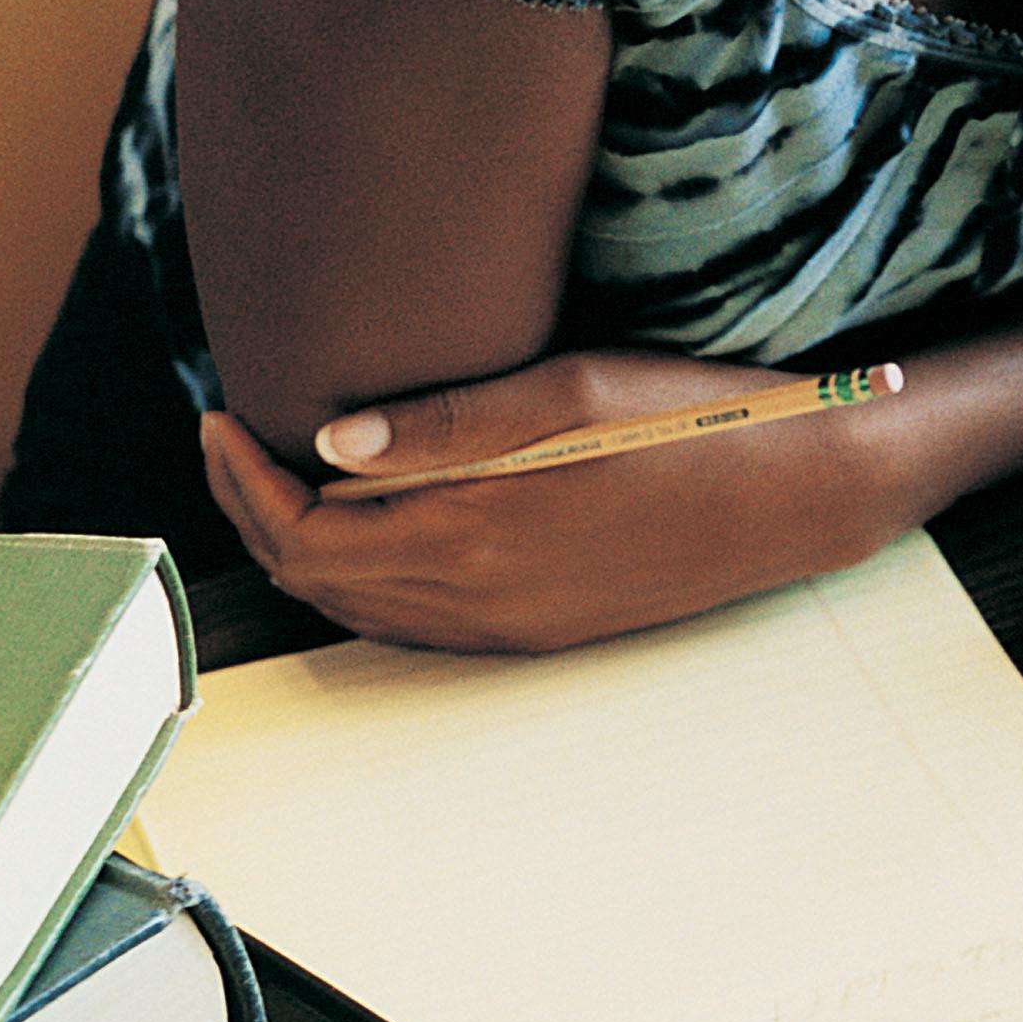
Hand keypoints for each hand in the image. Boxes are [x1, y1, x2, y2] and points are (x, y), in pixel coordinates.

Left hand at [193, 348, 931, 653]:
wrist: (800, 493)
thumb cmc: (696, 421)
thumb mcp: (572, 390)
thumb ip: (446, 423)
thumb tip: (329, 441)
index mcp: (475, 532)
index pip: (303, 533)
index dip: (242, 483)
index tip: (222, 419)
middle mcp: (480, 596)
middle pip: (315, 579)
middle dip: (256, 512)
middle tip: (235, 442)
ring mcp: (509, 625)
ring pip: (359, 609)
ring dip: (306, 550)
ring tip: (289, 478)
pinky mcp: (540, 632)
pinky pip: (415, 622)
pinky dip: (365, 578)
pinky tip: (377, 524)